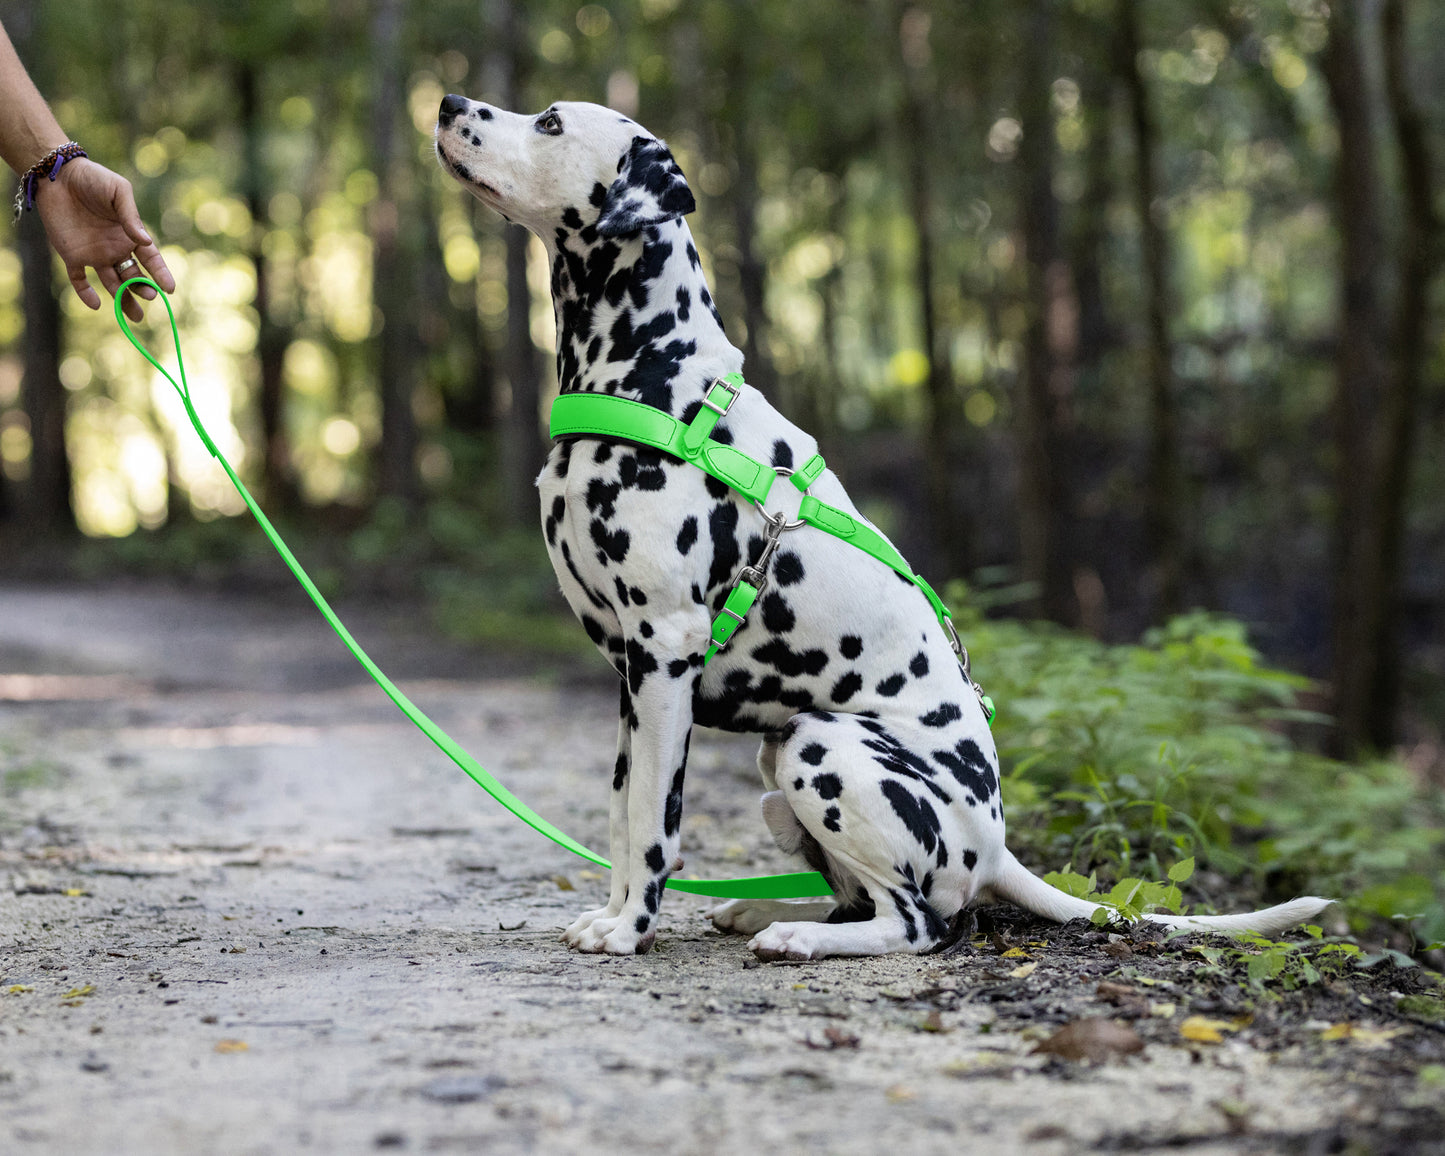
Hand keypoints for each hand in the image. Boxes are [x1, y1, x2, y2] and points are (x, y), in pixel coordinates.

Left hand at [33, 157, 175, 321]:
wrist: (57, 175)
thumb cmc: (93, 178)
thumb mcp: (118, 191)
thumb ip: (131, 216)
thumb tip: (146, 243)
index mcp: (130, 235)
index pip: (151, 260)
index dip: (160, 274)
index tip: (169, 289)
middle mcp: (115, 248)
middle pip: (133, 276)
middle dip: (142, 290)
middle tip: (148, 298)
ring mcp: (94, 253)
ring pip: (112, 283)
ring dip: (123, 299)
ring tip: (133, 316)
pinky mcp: (71, 255)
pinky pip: (80, 279)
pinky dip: (86, 293)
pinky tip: (96, 304)